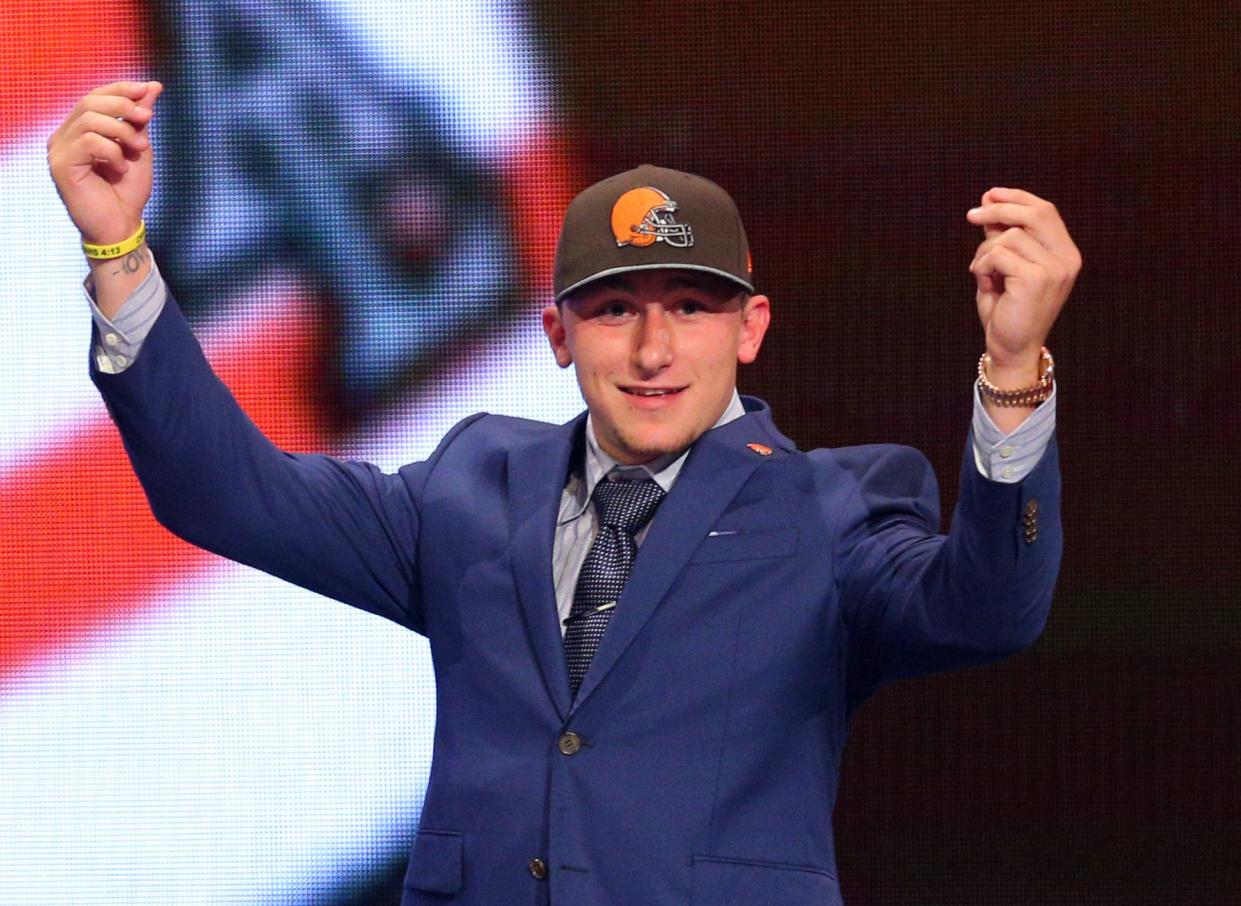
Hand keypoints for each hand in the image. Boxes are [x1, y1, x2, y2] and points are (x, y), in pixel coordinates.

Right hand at [47, 81, 163, 245]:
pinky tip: (121, 168)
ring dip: (122, 131)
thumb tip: (152, 87)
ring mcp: (58, 150)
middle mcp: (64, 136)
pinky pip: (88, 142)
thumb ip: (140, 119)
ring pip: (89, 120)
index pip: (95, 96)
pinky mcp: (60, 165)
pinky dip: (112, 151)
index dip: (121, 89)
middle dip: (123, 106)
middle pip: (90, 102)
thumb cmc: (127, 190)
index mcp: (79, 129)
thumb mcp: (139, 147)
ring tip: (138, 150)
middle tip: (147, 118)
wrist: (122, 225)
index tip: (148, 89)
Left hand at [967, 187, 1080, 382]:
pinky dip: (982, 265)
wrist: (1010, 347)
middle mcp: (1066, 259)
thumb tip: (989, 200)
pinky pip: (999, 254)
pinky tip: (983, 281)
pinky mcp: (1036, 279)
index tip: (990, 194)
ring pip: (1009, 236)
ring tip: (980, 271)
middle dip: (999, 209)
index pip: (1045, 211)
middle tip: (972, 215)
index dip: (1017, 197)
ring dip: (984, 252)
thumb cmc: (1007, 309)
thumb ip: (1002, 235)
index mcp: (1065, 253)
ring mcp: (1055, 269)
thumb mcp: (1004, 266)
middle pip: (1034, 214)